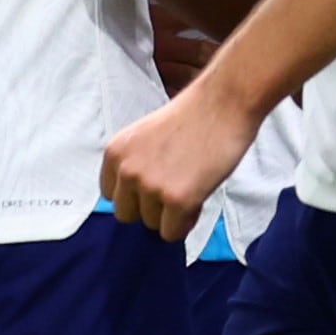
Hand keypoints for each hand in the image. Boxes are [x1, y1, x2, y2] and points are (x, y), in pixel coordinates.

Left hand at [98, 77, 263, 238]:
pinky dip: (186, 222)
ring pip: (151, 224)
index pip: (110, 194)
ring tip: (191, 185)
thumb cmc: (194, 115)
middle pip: (126, 215)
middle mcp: (127, 171)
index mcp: (116, 152)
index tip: (156, 183)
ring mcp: (151, 187)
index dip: (135, 193)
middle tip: (174, 189)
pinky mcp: (177, 200)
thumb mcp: (146, 136)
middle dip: (149, 208)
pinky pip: (172, 233)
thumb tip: (137, 200)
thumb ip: (136, 164)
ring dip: (171, 213)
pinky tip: (199, 196)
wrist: (225, 101)